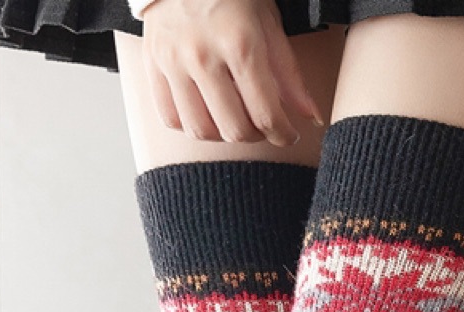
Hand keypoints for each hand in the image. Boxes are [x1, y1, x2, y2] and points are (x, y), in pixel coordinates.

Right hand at [138, 0, 322, 145]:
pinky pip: (169, 117)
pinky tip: (205, 112)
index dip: (283, 135)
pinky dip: (189, 124)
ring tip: (234, 119)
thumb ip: (289, 74)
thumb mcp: (269, 23)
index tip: (288, 135)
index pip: (265, 115)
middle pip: (234, 130)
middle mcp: (203, 56)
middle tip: (263, 124)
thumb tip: (311, 116)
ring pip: (200, 131)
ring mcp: (173, 61)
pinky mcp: (152, 63)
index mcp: (240, 44)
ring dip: (223, 135)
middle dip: (256, 135)